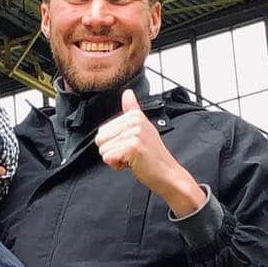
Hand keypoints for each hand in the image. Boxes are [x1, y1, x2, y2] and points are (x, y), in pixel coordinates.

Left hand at [94, 90, 205, 216]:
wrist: (167, 174)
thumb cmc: (153, 156)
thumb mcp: (143, 128)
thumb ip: (132, 111)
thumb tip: (127, 92)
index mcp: (134, 115)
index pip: (102, 130)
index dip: (114, 143)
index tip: (131, 146)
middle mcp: (134, 121)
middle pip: (100, 139)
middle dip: (112, 151)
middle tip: (131, 154)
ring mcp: (134, 133)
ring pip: (103, 150)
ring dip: (116, 159)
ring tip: (133, 158)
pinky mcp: (132, 147)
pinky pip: (108, 158)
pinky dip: (118, 165)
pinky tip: (132, 164)